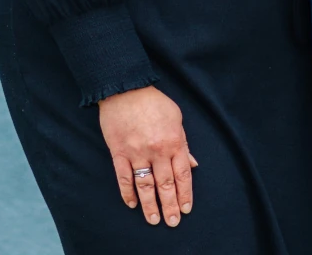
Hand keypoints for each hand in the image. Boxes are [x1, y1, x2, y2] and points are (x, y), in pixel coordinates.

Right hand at [98, 85, 197, 226]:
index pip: (182, 174)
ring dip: (150, 205)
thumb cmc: (153, 102)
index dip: (185, 193)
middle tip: (172, 222)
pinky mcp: (119, 153)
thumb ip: (184, 143)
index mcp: (174, 141)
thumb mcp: (176, 117)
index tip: (186, 208)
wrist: (126, 89)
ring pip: (145, 186)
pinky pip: (124, 178)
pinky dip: (128, 193)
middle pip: (165, 184)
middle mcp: (157, 150)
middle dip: (170, 205)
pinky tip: (132, 204)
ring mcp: (137, 153)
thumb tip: (192, 164)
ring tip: (154, 220)